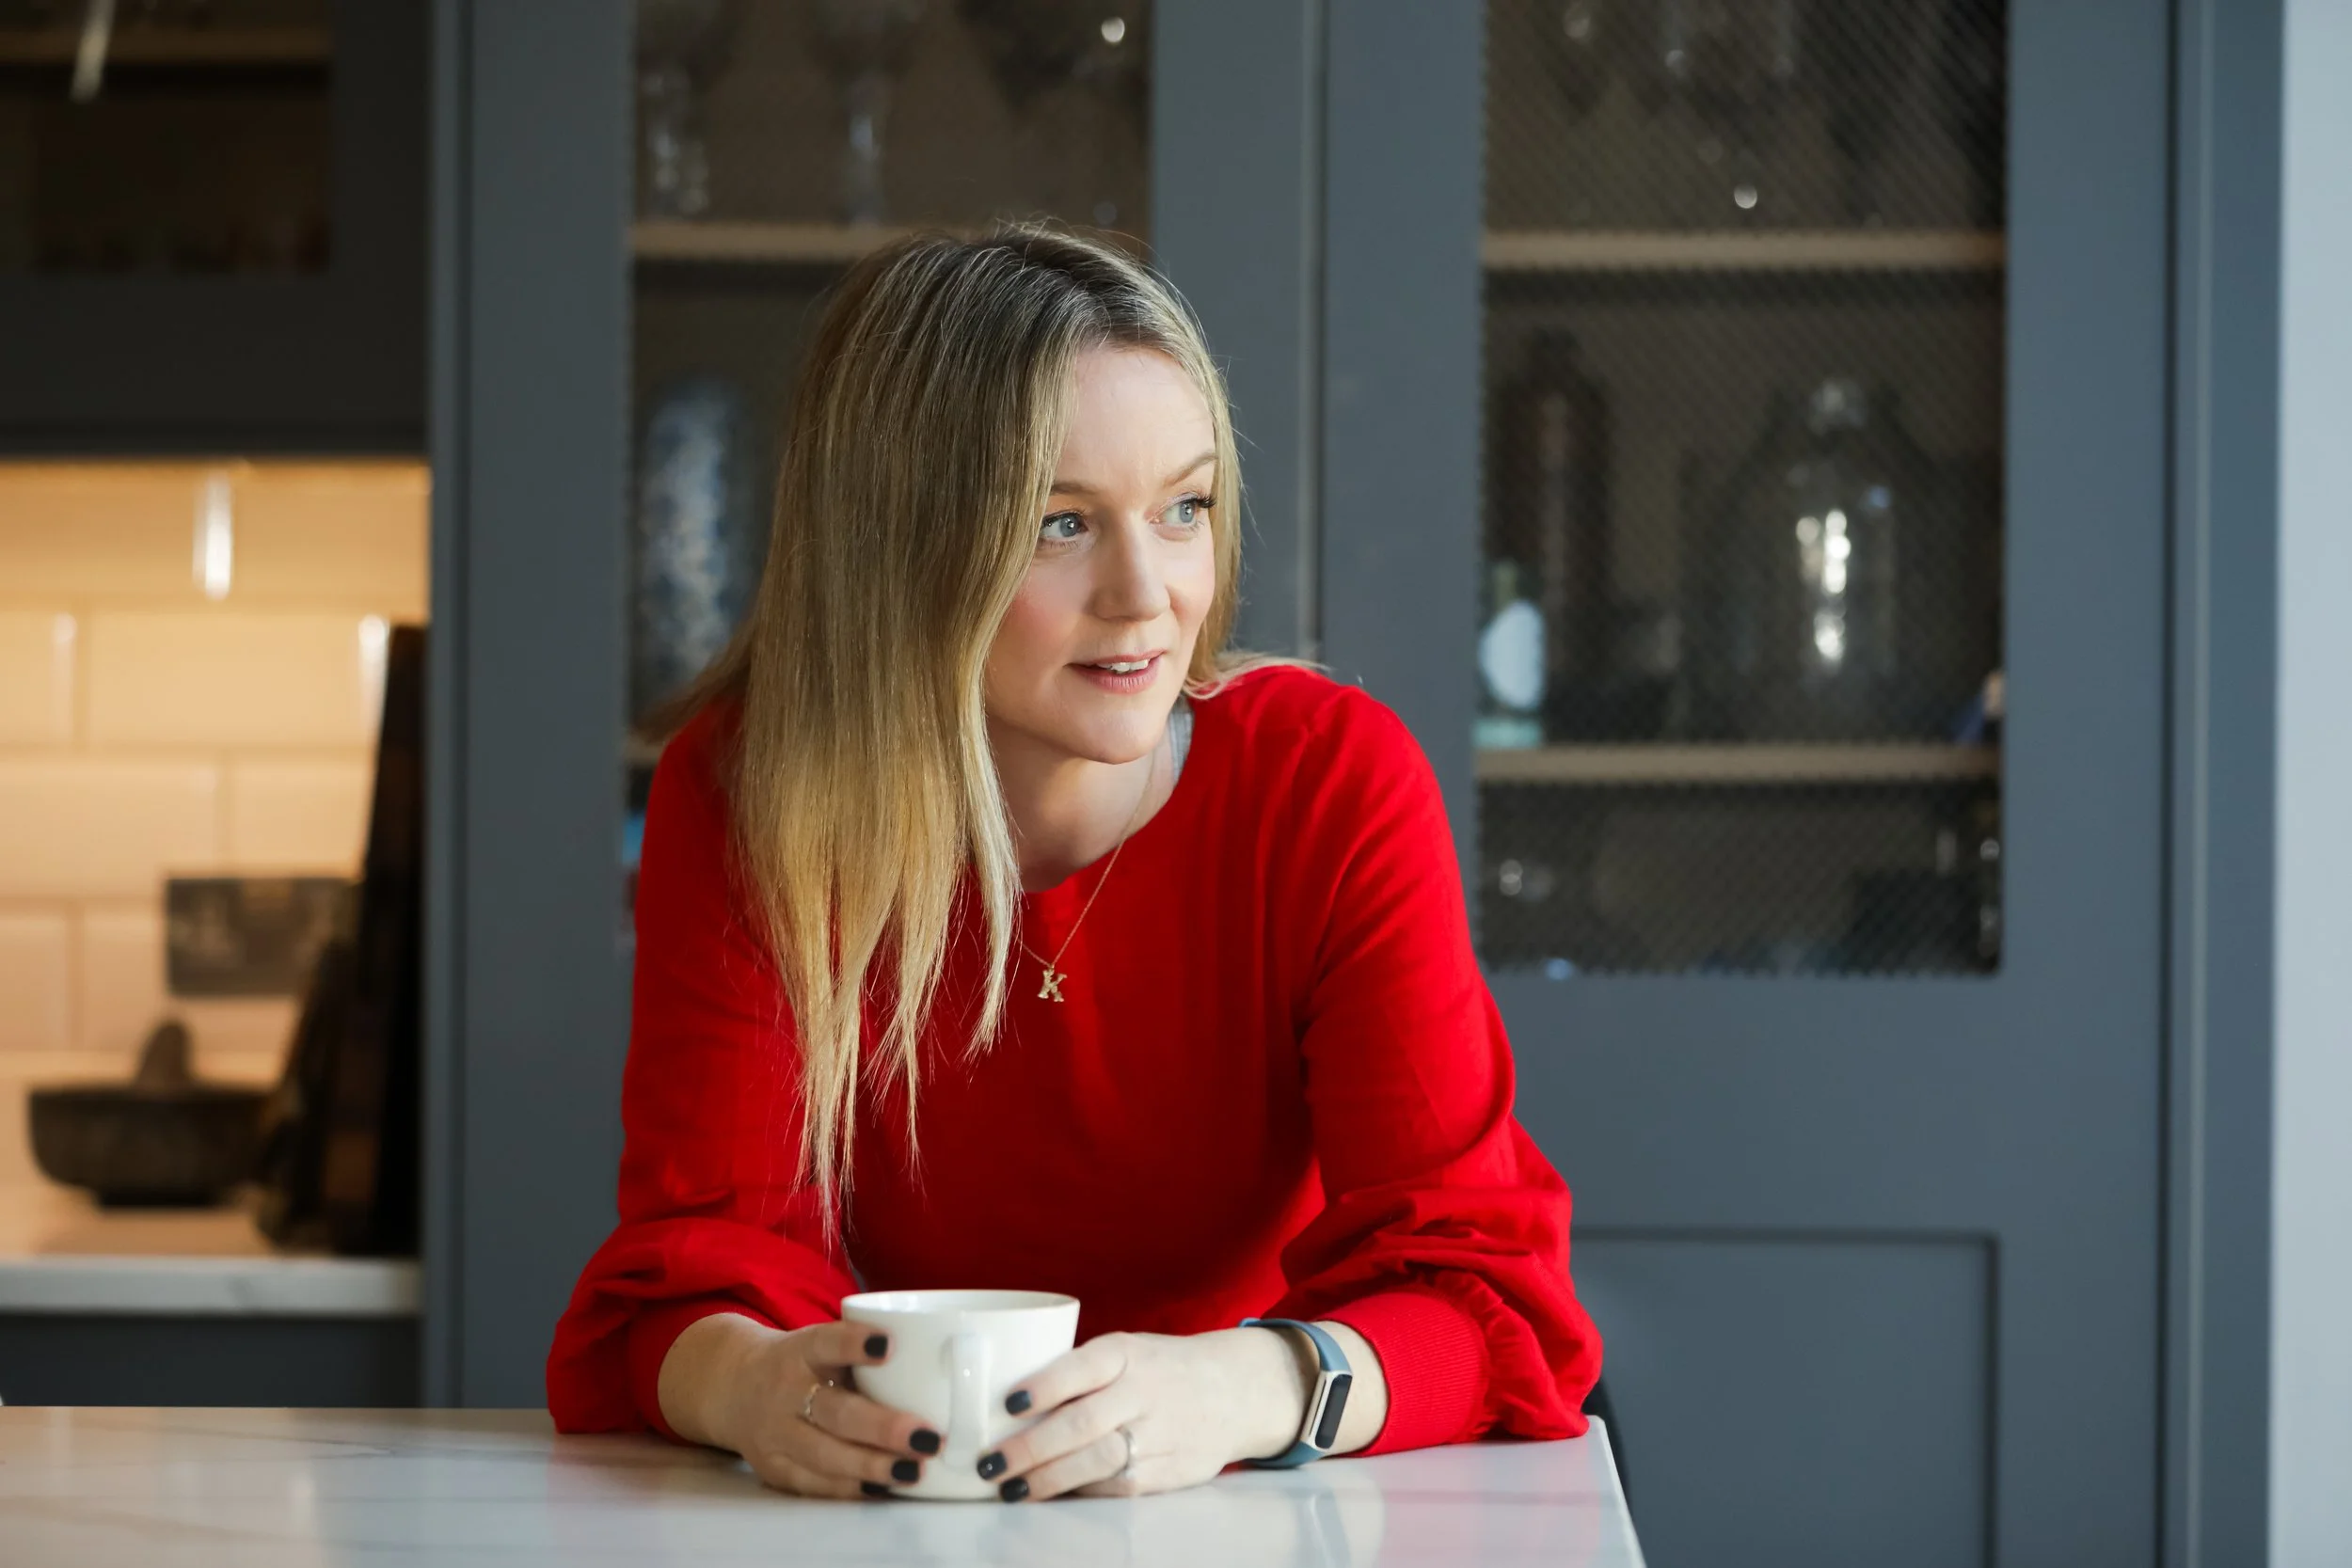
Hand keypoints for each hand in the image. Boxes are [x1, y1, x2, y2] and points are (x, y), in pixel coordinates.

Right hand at [665, 1314, 944, 1499]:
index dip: (855, 1344)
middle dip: (883, 1427)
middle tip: (928, 1437)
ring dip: (872, 1466)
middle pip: (834, 1411)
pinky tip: (883, 1487)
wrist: (733, 1384)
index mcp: (802, 1350)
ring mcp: (775, 1432)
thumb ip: (869, 1352)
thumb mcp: (823, 1343)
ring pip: (824, 1454)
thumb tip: (954, 1365)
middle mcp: (784, 1390)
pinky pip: (814, 1483)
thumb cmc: (804, 1362)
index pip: (827, 1341)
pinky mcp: (773, 1467)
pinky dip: (849, 1488)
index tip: (890, 1345)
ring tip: (914, 1470)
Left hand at [973, 1327, 1306, 1500]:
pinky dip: (1083, 1492)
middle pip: (1082, 1424)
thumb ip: (1079, 1374)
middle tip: (991, 1464)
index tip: (1007, 1404)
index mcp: (1127, 1353)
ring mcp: (1162, 1433)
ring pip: (1098, 1461)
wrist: (1237, 1389)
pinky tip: (1054, 1495)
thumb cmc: (1160, 1369)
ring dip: (1049, 1479)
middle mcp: (1145, 1390)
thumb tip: (1007, 1411)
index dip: (1043, 1386)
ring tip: (1012, 1489)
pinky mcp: (1172, 1469)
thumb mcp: (1127, 1351)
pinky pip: (1119, 1485)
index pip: (1081, 1367)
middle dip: (1030, 1448)